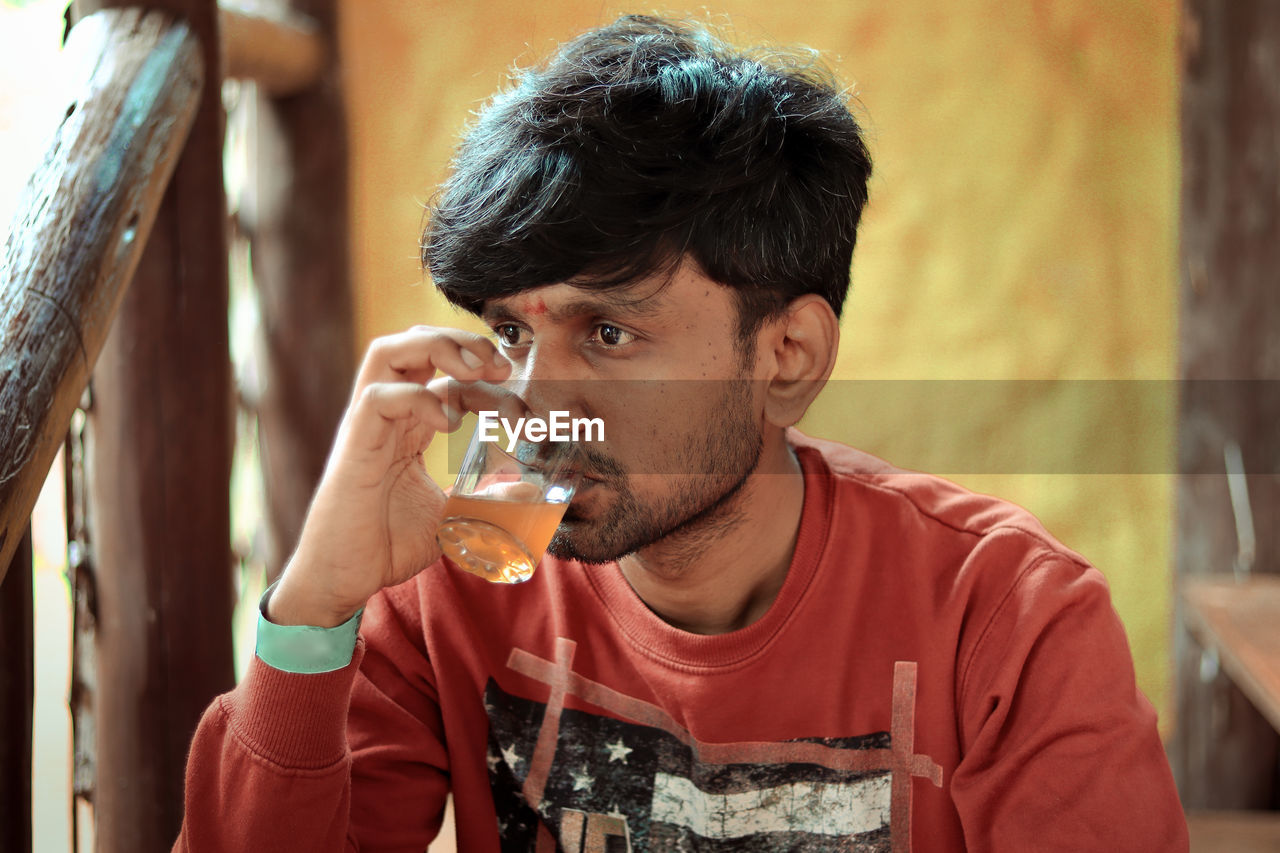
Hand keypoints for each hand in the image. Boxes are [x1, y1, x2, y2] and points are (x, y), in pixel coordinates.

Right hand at [268, 326, 512, 626]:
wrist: (341, 579)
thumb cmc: (386, 545)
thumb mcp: (453, 519)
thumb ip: (487, 501)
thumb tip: (530, 490)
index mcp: (407, 425)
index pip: (442, 373)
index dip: (480, 370)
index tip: (515, 390)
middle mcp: (385, 416)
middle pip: (411, 344)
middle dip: (458, 340)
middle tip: (499, 365)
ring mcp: (366, 426)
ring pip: (387, 353)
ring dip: (435, 348)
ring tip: (474, 371)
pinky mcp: (353, 446)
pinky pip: (377, 398)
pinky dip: (416, 398)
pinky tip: (448, 422)